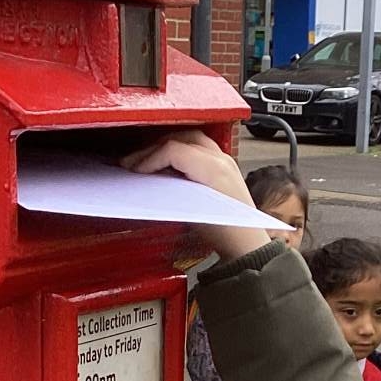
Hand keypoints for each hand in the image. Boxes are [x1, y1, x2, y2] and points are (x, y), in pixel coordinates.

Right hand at [121, 130, 273, 260]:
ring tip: (148, 157)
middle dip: (153, 148)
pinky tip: (169, 161)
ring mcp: (225, 159)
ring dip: (167, 144)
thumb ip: (170, 189)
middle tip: (133, 161)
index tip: (134, 169)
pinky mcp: (225, 165)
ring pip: (190, 138)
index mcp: (213, 168)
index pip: (173, 150)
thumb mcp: (189, 211)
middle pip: (180, 138)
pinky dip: (181, 149)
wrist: (247, 242)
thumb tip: (150, 177)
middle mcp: (221, 159)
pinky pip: (199, 146)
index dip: (149, 158)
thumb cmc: (223, 232)